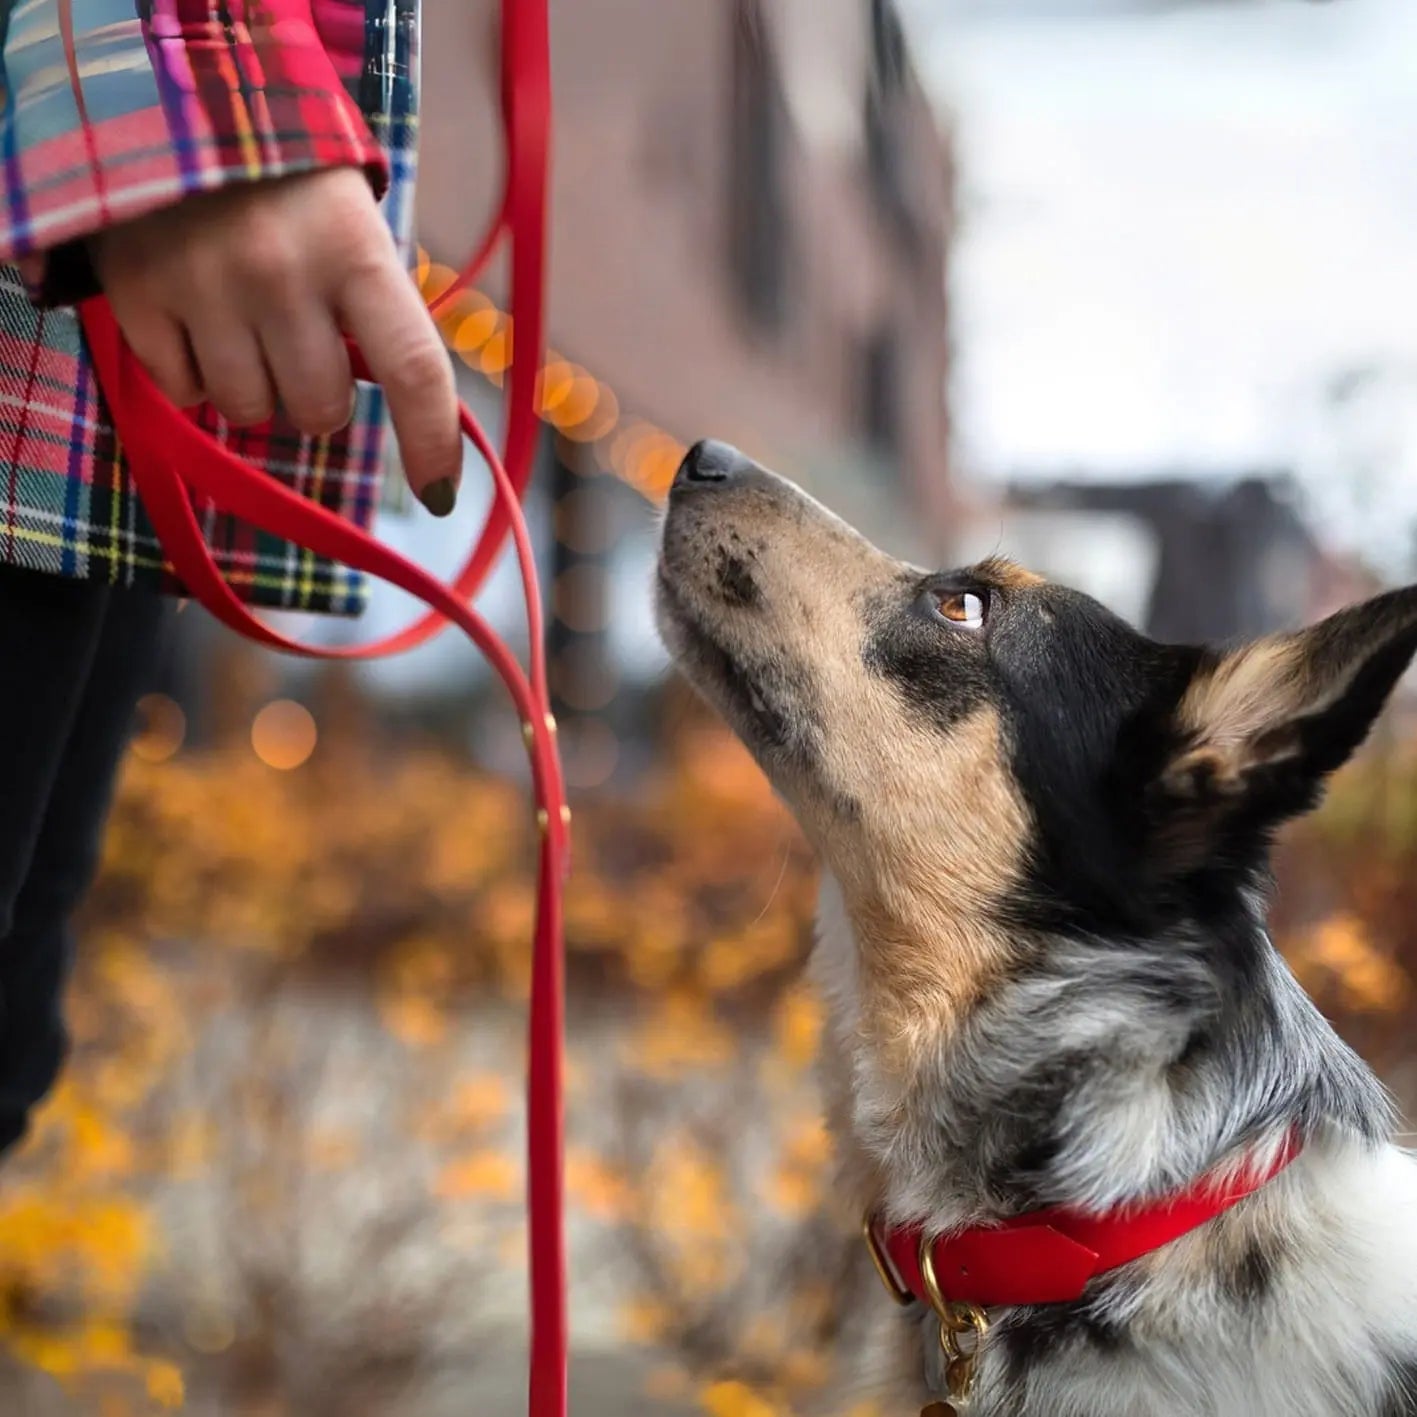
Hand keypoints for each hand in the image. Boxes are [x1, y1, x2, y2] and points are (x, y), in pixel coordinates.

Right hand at [90, 167, 461, 515]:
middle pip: (319, 411)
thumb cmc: (289, 189)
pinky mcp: (137, 293)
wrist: (172, 102)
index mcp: (356, 250)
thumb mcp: (353, 230)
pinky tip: (194, 318)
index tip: (438, 493)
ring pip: (250, 411)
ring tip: (243, 324)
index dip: (431, 442)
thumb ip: (379, 313)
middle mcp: (282, 271)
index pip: (414, 369)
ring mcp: (204, 284)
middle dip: (317, 397)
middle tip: (300, 345)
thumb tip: (411, 411)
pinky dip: (192, 374)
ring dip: (254, 388)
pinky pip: (183, 392)